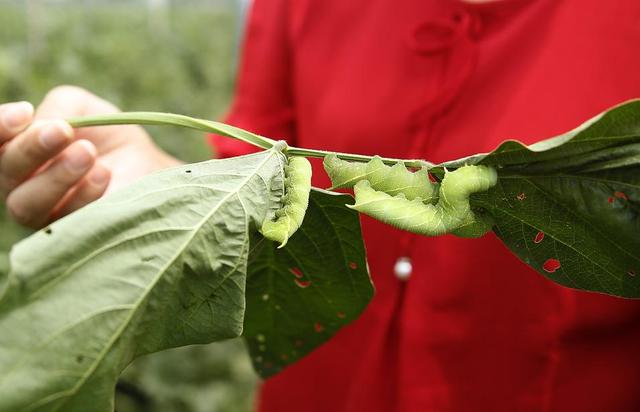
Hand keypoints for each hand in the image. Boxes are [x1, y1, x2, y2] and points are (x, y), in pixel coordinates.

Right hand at [0, 85, 179, 227]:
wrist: (147, 166)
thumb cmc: (107, 136)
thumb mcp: (84, 109)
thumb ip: (59, 108)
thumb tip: (42, 125)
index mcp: (17, 151)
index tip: (25, 112)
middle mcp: (20, 185)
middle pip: (5, 173)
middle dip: (31, 149)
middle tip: (63, 131)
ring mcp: (43, 214)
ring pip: (25, 205)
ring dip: (55, 176)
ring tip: (87, 153)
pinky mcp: (71, 234)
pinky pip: (65, 221)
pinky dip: (83, 195)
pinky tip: (103, 173)